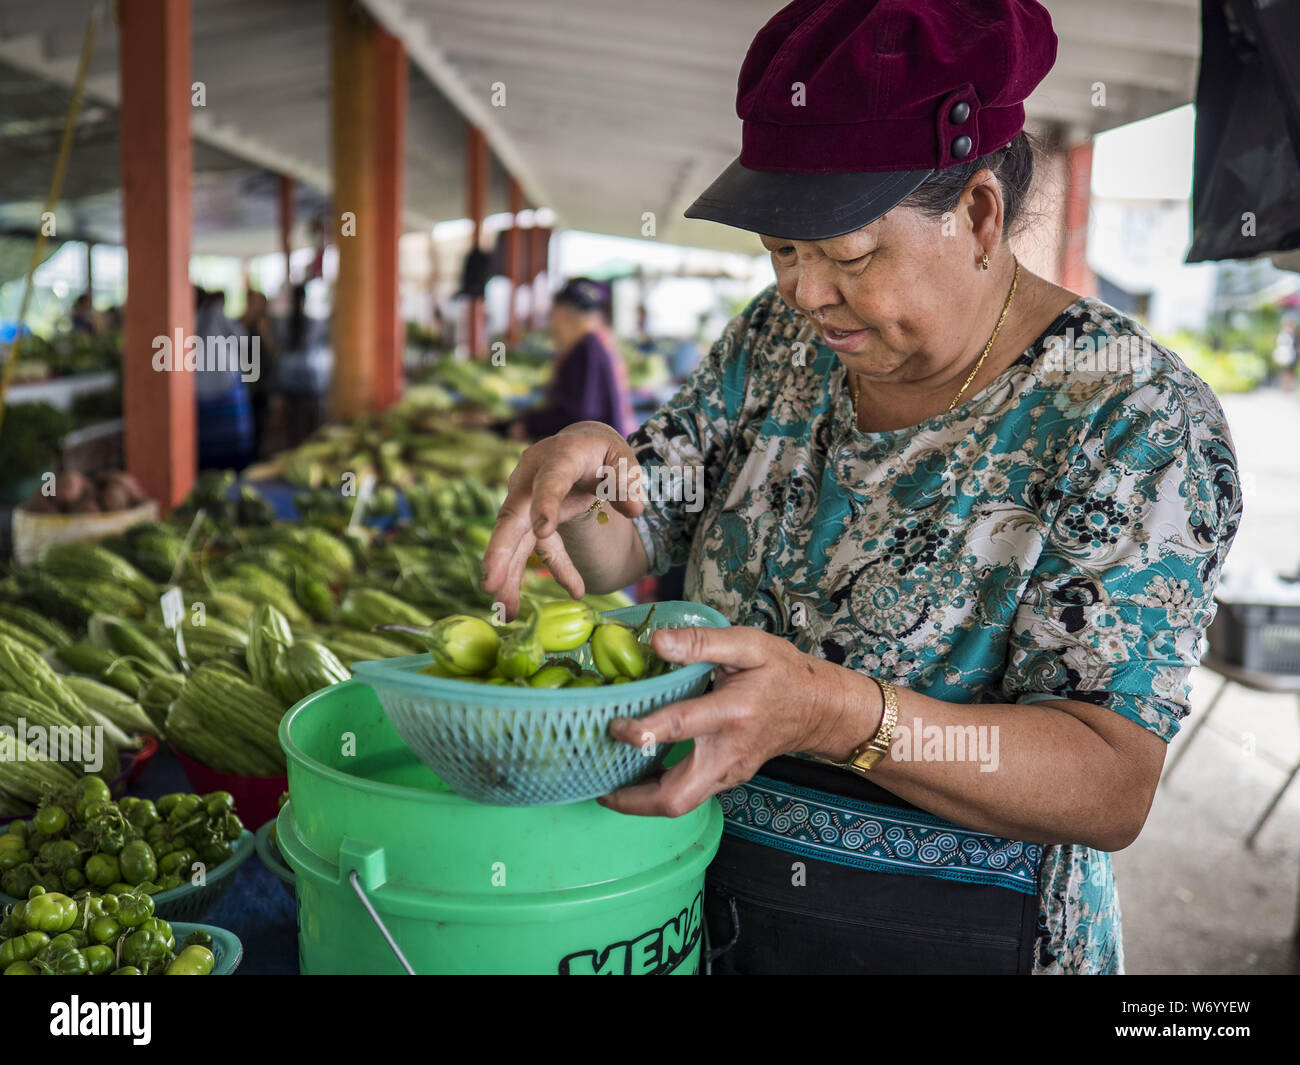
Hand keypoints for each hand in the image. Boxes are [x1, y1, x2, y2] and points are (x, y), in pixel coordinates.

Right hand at [480, 421, 644, 616]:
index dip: (545, 503)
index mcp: (559, 457)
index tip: (543, 529)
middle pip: (512, 516)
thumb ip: (627, 479)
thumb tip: (634, 509)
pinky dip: (556, 570)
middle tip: (490, 583)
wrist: (580, 446)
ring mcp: (525, 501)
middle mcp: (531, 478)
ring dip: (508, 576)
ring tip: (506, 612)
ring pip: (514, 540)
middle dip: (499, 551)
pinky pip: (537, 550)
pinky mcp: (530, 521)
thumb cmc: (601, 451)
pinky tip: (576, 590)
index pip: (550, 480)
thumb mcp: (621, 457)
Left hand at [599, 625, 882, 817]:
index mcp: (733, 713)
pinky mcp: (727, 779)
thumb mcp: (749, 645)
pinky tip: (635, 773)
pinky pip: (688, 795)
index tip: (614, 724)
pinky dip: (657, 791)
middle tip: (596, 784)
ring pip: (679, 804)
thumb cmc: (783, 672)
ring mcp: (728, 772)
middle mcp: (728, 752)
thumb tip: (656, 641)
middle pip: (676, 797)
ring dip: (639, 801)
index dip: (644, 730)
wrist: (819, 709)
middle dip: (631, 800)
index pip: (681, 727)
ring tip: (605, 782)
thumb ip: (702, 642)